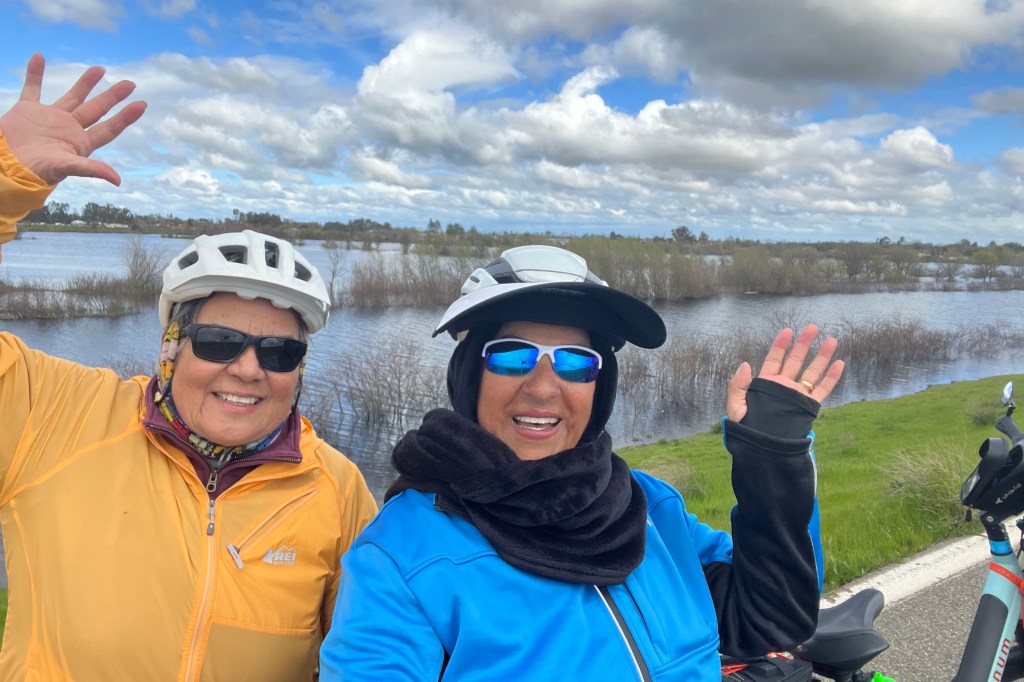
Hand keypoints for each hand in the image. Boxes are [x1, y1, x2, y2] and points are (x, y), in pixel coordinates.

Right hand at [0, 53, 146, 184]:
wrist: (6, 166)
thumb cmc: (36, 171)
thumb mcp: (66, 167)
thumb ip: (90, 169)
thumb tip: (117, 180)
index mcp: (80, 143)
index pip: (109, 128)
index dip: (125, 117)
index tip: (142, 104)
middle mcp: (69, 128)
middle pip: (96, 109)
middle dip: (112, 97)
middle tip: (130, 84)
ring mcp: (49, 118)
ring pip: (72, 96)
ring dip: (85, 83)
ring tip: (101, 69)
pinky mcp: (27, 110)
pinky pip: (32, 88)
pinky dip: (34, 73)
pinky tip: (39, 57)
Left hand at [726, 324, 844, 421]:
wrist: (763, 448)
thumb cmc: (746, 429)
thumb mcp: (735, 407)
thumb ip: (737, 386)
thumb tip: (744, 365)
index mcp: (766, 384)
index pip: (774, 359)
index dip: (780, 345)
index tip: (787, 331)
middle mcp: (783, 386)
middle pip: (796, 360)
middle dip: (804, 344)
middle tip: (812, 328)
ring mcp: (797, 396)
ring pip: (812, 372)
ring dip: (821, 357)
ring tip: (831, 340)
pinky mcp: (808, 407)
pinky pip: (822, 390)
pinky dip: (831, 378)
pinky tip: (839, 364)